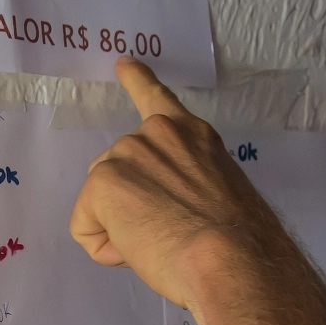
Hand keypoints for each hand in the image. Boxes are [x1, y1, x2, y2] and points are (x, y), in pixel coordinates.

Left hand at [69, 56, 271, 308]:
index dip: (138, 81)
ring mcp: (127, 153)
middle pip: (117, 174)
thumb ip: (186, 185)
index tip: (124, 63)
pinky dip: (107, 248)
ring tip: (164, 243)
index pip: (157, 100)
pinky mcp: (103, 182)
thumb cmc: (238, 246)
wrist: (232, 261)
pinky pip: (87, 228)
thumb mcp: (217, 196)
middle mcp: (156, 134)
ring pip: (102, 204)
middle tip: (173, 233)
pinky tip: (139, 250)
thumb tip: (162, 215)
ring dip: (121, 230)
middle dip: (131, 207)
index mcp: (192, 136)